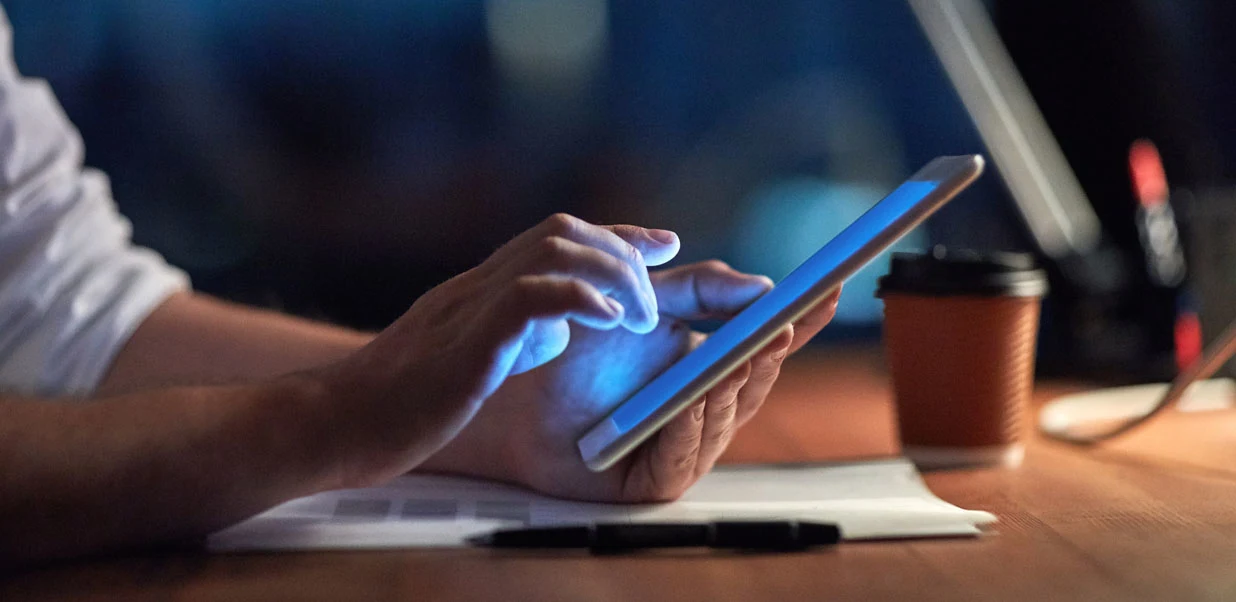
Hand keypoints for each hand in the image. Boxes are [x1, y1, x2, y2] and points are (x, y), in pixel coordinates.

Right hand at [320, 214, 680, 487]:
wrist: (333, 424)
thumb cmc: (397, 404)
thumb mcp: (467, 357)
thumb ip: (511, 334)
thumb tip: (558, 326)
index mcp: (479, 290)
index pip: (555, 239)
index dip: (615, 235)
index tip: (659, 244)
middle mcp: (476, 286)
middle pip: (562, 232)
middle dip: (621, 252)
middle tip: (655, 295)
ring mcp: (469, 309)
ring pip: (553, 251)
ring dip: (611, 275)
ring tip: (638, 317)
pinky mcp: (465, 344)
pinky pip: (529, 299)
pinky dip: (580, 301)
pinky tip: (610, 322)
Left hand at [420, 260, 840, 501]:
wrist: (512, 390)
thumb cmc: (575, 349)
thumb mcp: (645, 303)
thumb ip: (699, 289)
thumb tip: (761, 283)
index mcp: (708, 366)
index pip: (765, 344)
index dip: (799, 321)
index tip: (827, 290)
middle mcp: (703, 409)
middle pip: (752, 383)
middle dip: (769, 352)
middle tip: (782, 321)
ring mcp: (682, 445)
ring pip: (724, 418)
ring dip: (734, 385)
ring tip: (744, 351)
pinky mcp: (653, 480)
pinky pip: (683, 456)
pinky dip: (691, 424)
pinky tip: (694, 397)